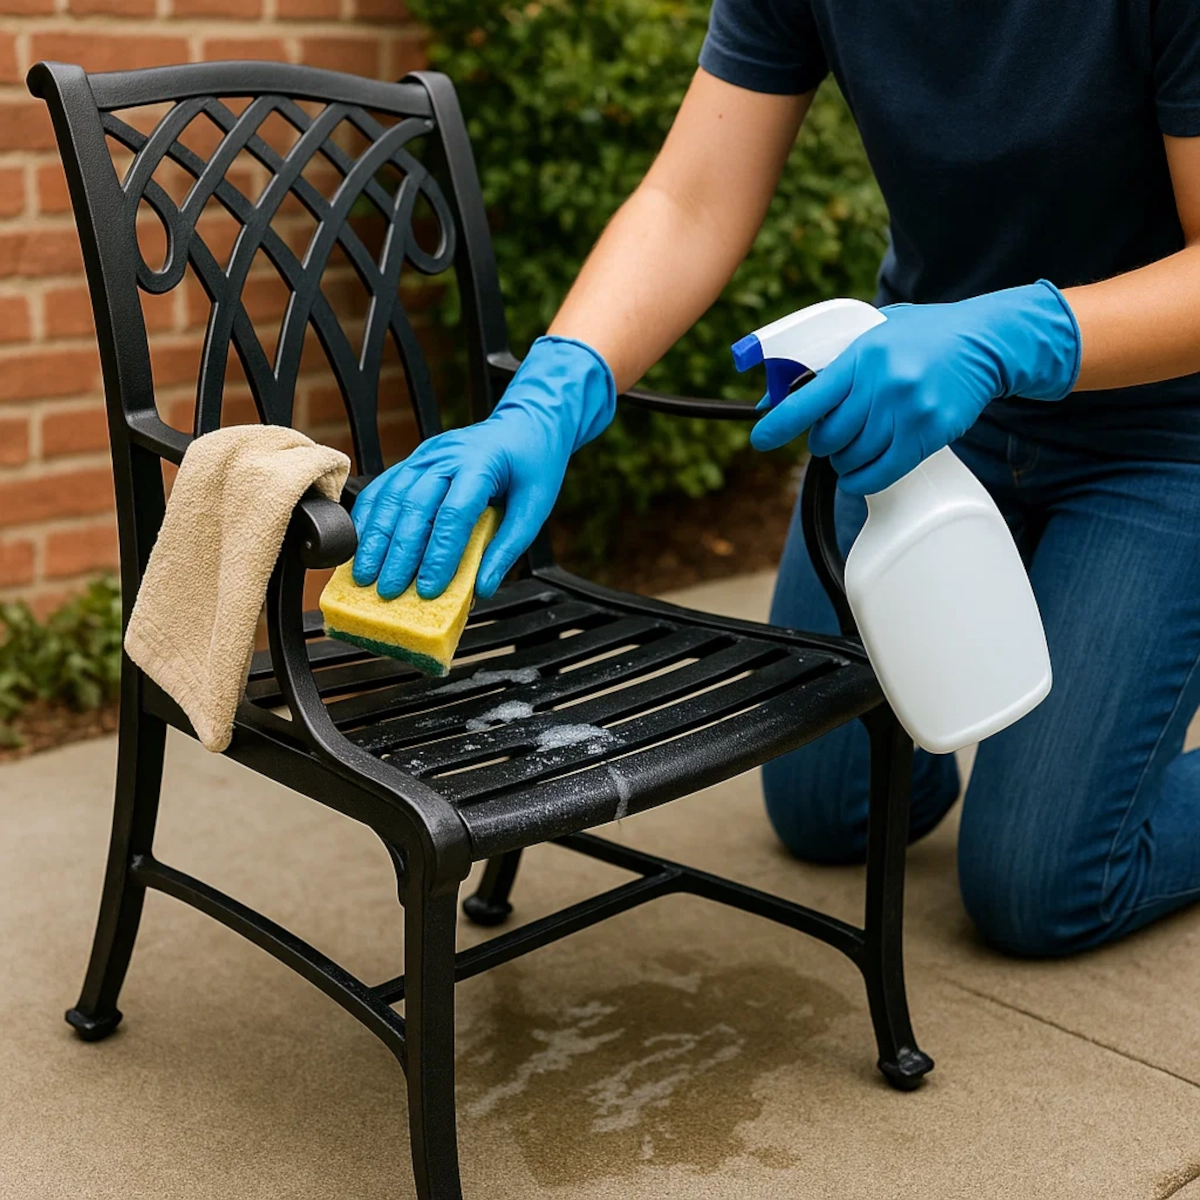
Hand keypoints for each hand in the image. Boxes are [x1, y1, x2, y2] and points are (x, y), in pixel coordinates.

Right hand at [351, 336, 615, 600]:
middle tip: (388, 591)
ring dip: (375, 539)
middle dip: (398, 553)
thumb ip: (507, 548)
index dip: (439, 554)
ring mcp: (426, 454)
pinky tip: (360, 543)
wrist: (525, 424)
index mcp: (481, 465)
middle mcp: (447, 456)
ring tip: (364, 575)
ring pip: (391, 496)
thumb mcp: (534, 508)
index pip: (454, 514)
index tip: (429, 589)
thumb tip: (483, 589)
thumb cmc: (532, 467)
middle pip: (414, 506)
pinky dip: (369, 517)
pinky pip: (384, 487)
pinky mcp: (415, 459)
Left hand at [750, 281, 1080, 494]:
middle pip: (830, 437)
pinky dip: (862, 479)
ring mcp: (909, 410)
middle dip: (824, 442)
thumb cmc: (922, 337)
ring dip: (846, 461)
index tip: (761, 439)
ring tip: (857, 445)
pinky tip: (861, 473)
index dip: (780, 423)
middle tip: (834, 435)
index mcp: (863, 355)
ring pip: (853, 458)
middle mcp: (884, 383)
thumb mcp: (873, 333)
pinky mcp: (930, 432)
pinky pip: (880, 473)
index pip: (809, 398)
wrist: (984, 342)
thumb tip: (776, 397)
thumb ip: (831, 361)